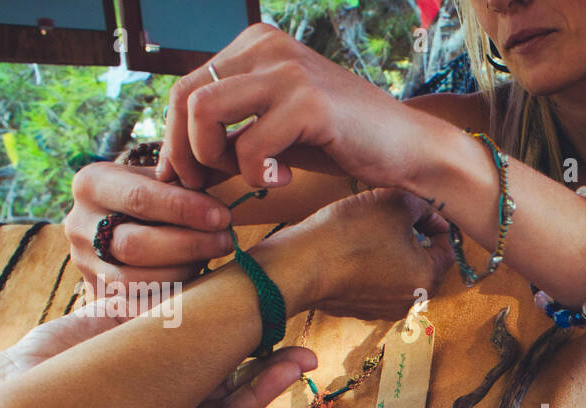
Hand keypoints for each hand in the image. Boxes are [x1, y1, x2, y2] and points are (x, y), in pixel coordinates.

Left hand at [10, 299, 316, 407]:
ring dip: (262, 398)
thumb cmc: (55, 359)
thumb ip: (153, 315)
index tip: (290, 335)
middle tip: (307, 357)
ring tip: (293, 375)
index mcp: (167, 369)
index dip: (260, 351)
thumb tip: (195, 290)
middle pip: (235, 388)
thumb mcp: (111, 323)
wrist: (12, 393)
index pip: (225, 360)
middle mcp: (172, 397)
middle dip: (274, 374)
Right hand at [64, 162, 233, 289]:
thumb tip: (215, 210)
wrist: (121, 223)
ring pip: (135, 280)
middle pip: (134, 244)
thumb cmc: (155, 196)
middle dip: (188, 245)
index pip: (139, 198)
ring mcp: (85, 262)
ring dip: (182, 271)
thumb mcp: (159, 178)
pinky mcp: (97, 293)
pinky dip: (170, 296)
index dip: (185, 210)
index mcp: (91, 184)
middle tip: (226, 241)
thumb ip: (181, 183)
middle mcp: (79, 224)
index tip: (222, 217)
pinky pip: (136, 305)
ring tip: (212, 258)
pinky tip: (197, 284)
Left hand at [156, 23, 435, 192]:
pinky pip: (250, 144)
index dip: (177, 138)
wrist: (408, 148)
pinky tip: (283, 178)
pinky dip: (257, 173)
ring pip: (203, 112)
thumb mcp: (277, 130)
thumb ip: (232, 133)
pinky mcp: (308, 103)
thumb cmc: (343, 141)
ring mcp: (288, 71)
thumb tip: (176, 163)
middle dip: (185, 151)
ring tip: (251, 175)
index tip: (191, 176)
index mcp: (257, 44)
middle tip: (208, 185)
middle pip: (185, 96)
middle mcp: (268, 46)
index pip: (186, 86)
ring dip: (214, 157)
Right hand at [272, 188, 453, 321]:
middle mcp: (411, 302)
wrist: (301, 265)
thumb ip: (423, 203)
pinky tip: (353, 247)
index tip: (418, 207)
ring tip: (370, 228)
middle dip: (412, 235)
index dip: (436, 221)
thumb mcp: (396, 202)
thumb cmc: (350, 235)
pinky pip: (375, 281)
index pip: (448, 246)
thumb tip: (428, 210)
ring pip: (398, 270)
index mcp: (428, 280)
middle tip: (393, 214)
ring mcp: (384, 309)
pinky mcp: (359, 308)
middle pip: (424, 260)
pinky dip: (370, 264)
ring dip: (391, 249)